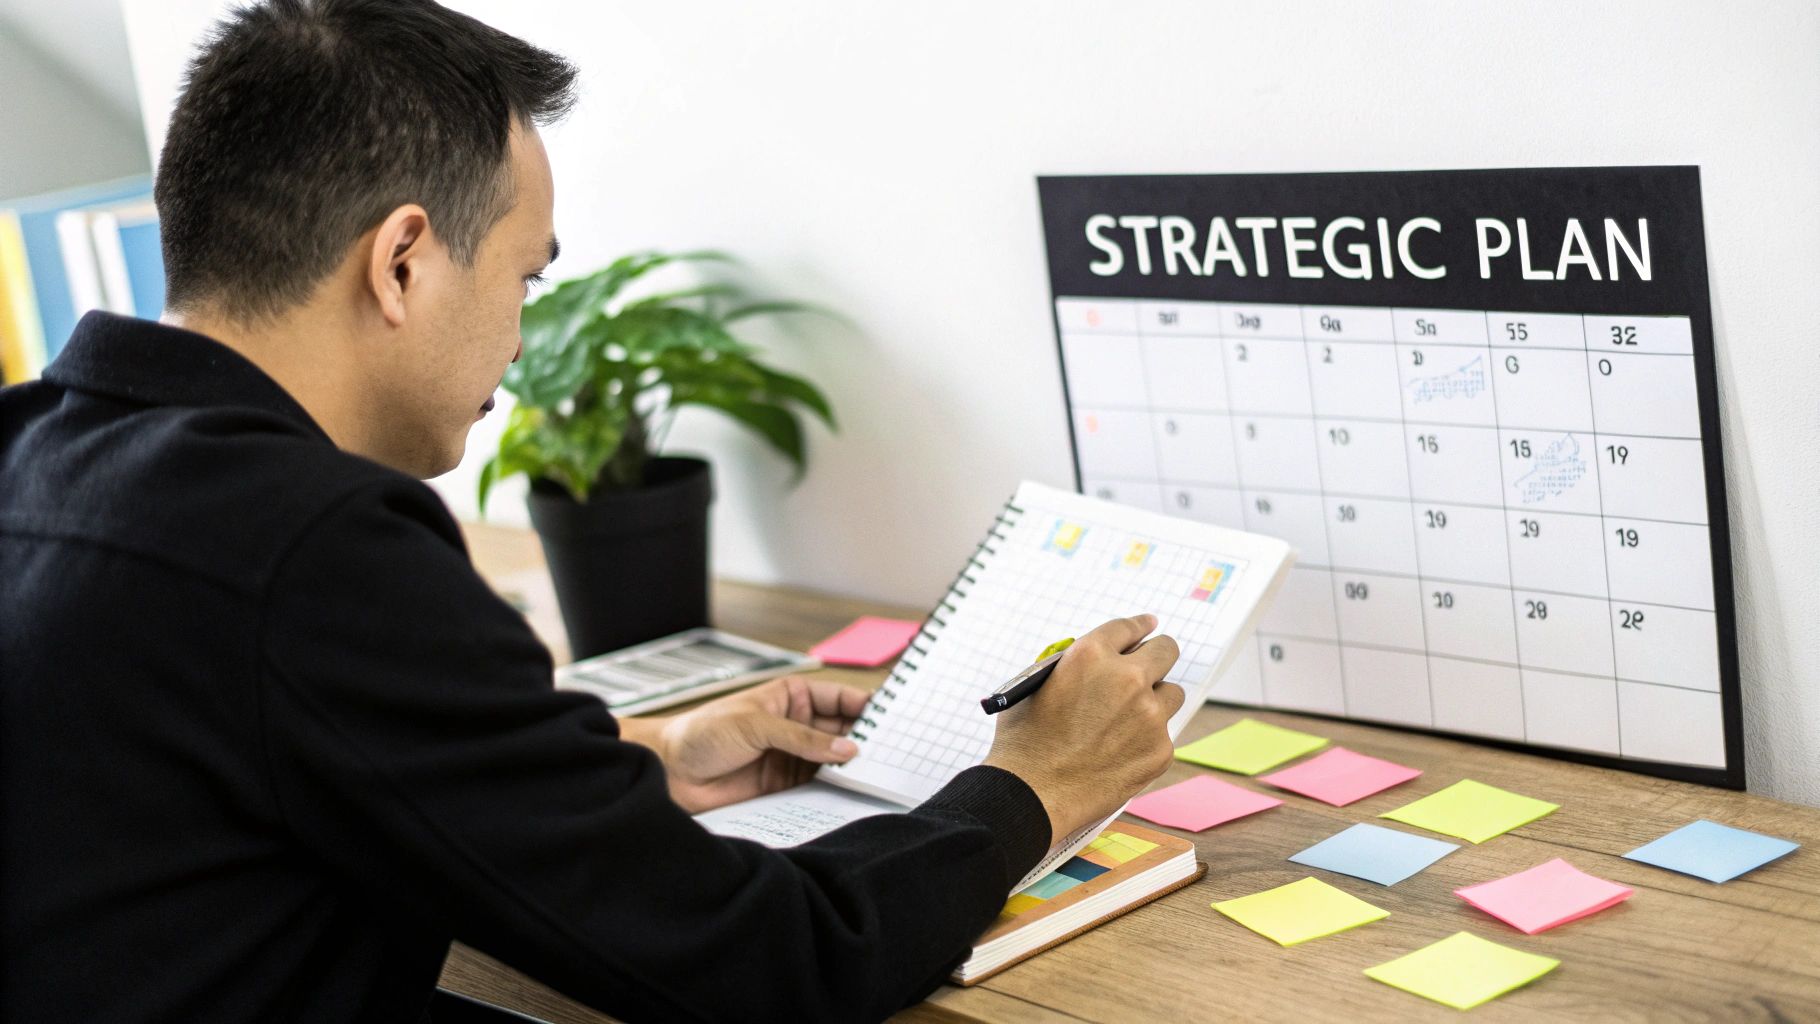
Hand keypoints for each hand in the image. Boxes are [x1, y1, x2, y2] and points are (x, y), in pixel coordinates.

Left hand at [632, 675, 871, 813]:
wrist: (669, 771)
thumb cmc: (702, 733)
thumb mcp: (755, 726)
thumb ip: (802, 739)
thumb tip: (847, 749)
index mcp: (792, 696)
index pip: (840, 698)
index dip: (866, 707)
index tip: (893, 718)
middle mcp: (798, 724)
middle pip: (844, 730)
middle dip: (867, 738)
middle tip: (893, 751)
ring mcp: (793, 754)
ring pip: (836, 758)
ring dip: (854, 765)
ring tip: (879, 772)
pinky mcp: (786, 783)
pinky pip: (821, 783)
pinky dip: (837, 787)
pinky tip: (852, 790)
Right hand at [983, 614, 1183, 846]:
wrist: (1031, 795)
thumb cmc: (1025, 743)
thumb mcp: (1036, 686)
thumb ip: (1072, 666)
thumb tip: (1099, 661)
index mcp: (1091, 655)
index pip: (1128, 627)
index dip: (1140, 626)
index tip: (1149, 625)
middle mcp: (1127, 679)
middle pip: (1165, 650)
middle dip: (1156, 656)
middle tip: (1149, 668)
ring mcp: (1149, 716)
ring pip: (1171, 694)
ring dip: (1154, 701)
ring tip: (1125, 723)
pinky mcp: (1160, 750)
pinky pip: (1163, 735)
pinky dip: (1146, 740)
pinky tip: (1118, 754)